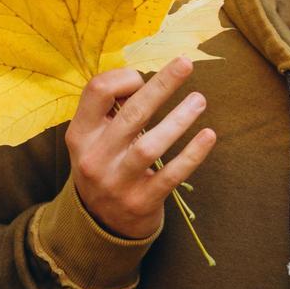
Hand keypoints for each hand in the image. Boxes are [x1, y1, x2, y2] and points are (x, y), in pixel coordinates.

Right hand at [65, 56, 216, 239]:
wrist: (99, 225)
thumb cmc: (105, 166)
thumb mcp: (93, 139)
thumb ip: (111, 111)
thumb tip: (148, 79)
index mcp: (80, 134)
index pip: (97, 91)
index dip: (123, 78)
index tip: (141, 80)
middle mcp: (94, 157)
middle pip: (131, 113)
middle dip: (161, 85)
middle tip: (186, 63)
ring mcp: (116, 183)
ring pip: (150, 145)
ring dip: (178, 119)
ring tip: (199, 100)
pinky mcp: (141, 202)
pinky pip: (170, 175)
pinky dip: (191, 154)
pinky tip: (208, 135)